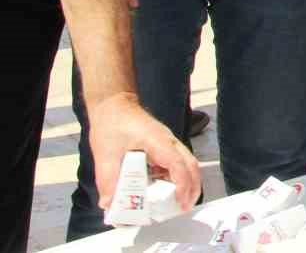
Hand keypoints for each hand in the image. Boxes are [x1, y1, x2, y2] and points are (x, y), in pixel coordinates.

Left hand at [87, 92, 200, 212]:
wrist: (114, 106)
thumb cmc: (112, 124)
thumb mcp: (104, 155)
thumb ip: (108, 181)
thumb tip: (109, 203)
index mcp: (156, 141)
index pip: (177, 163)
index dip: (182, 184)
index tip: (180, 202)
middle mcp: (168, 141)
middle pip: (191, 164)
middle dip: (192, 187)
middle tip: (185, 207)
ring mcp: (168, 143)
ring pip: (188, 164)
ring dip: (188, 183)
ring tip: (179, 203)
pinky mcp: (164, 147)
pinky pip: (178, 163)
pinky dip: (178, 178)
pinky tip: (167, 191)